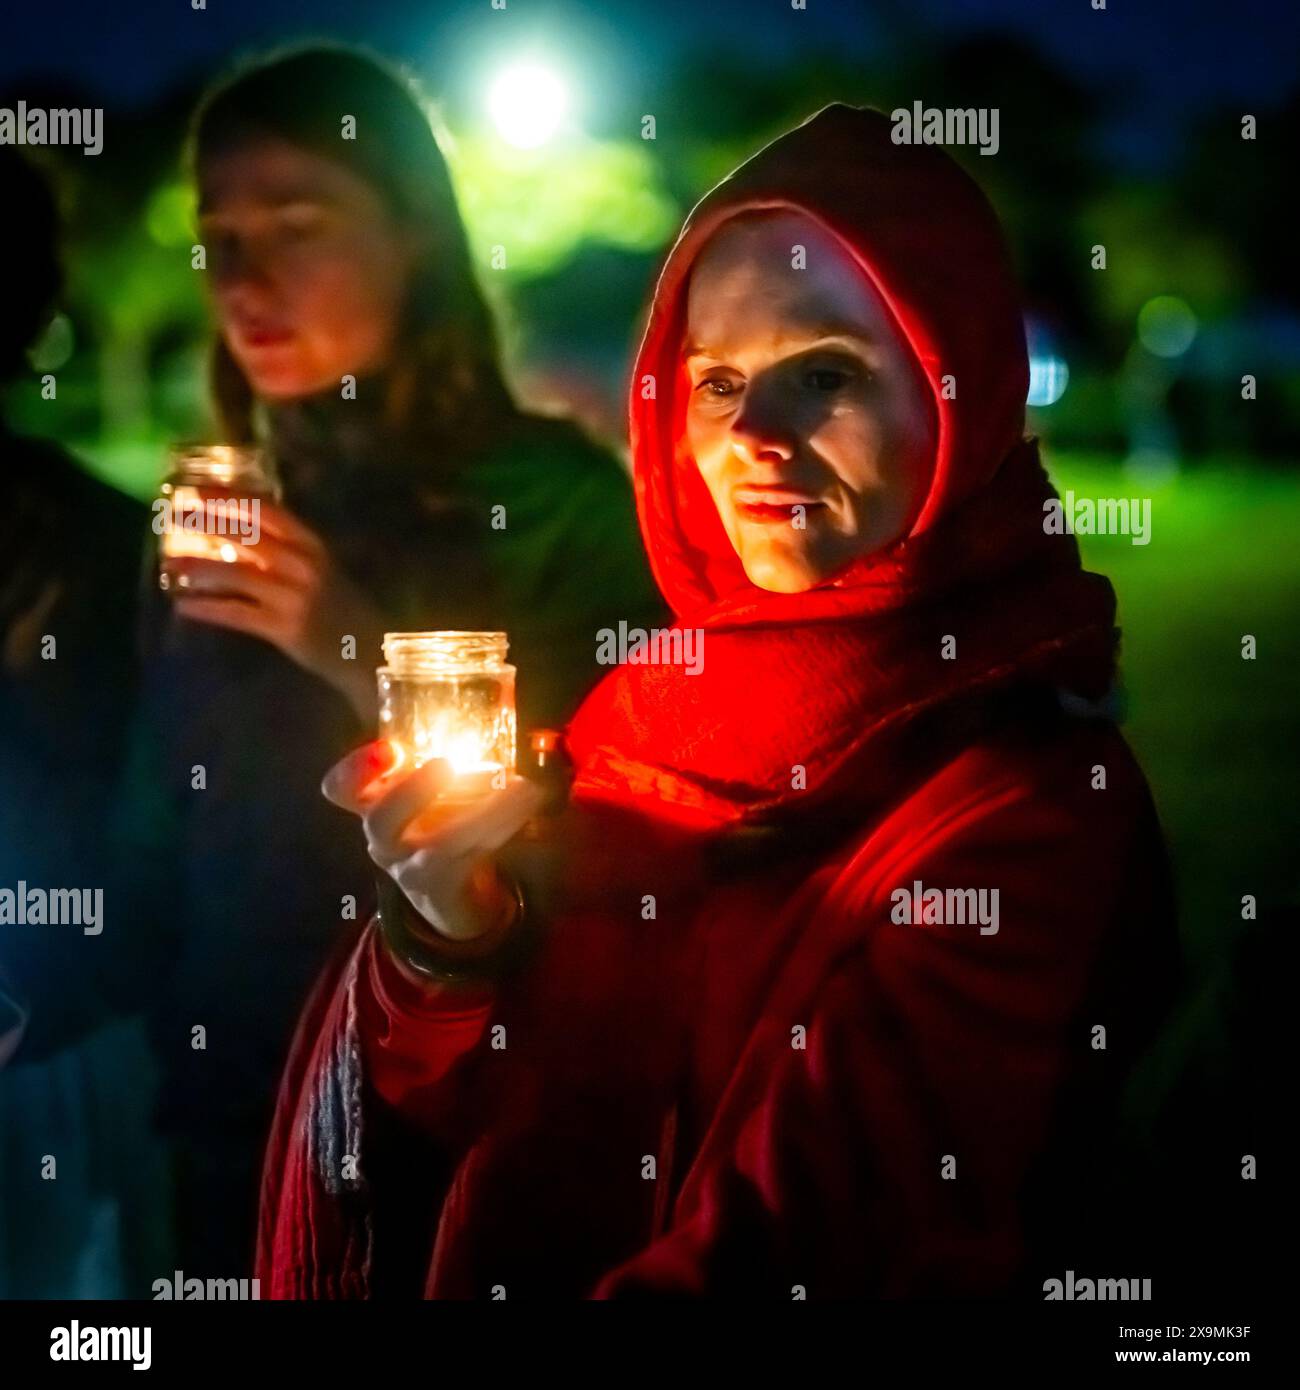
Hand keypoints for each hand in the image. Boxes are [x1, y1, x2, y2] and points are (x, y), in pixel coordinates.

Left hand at [166, 500, 383, 719]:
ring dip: (198, 568)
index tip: (194, 490)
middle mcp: (304, 565)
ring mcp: (294, 597)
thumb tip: (234, 534)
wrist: (370, 652)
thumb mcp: (321, 571)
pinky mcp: (285, 628)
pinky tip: (184, 605)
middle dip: (206, 525)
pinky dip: (207, 609)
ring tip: (170, 565)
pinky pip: (236, 613)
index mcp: (313, 545)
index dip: (227, 498)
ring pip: (236, 575)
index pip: (266, 511)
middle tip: (173, 518)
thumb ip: (286, 552)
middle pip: (246, 536)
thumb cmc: (340, 610)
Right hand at [322, 740, 543, 943]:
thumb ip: (432, 761)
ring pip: (444, 843)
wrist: (449, 898)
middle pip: (379, 821)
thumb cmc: (436, 827)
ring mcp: (412, 869)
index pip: (341, 789)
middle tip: (445, 764)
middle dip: (411, 791)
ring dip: (487, 810)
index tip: (391, 748)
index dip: (356, 768)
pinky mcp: (446, 887)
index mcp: (373, 807)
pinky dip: (505, 825)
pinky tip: (529, 800)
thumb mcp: (424, 795)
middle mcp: (385, 839)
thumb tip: (487, 708)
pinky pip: (475, 856)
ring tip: (523, 786)